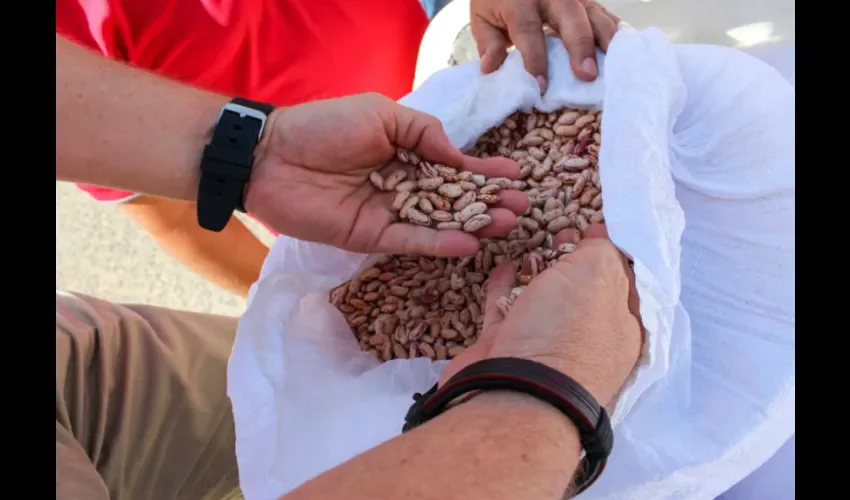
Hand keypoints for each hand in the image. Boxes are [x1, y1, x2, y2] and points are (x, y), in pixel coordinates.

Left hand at [244, 93, 528, 256]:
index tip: (516, 176)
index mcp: (406, 153)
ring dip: (472, 226)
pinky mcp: (371, 237)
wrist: (272, 155)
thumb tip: (460, 156)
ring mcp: (389, 213)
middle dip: (488, 203)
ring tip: (505, 226)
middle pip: (452, 199)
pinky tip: (467, 244)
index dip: (484, 173)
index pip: (453, 167)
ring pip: (438, 223)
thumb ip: (424, 133)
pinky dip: (437, 244)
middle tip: (521, 210)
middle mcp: (403, 186)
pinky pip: (410, 242)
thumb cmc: (325, 126)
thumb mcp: (383, 114)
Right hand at [441, 225, 642, 407]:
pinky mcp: (505, 348)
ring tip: (534, 240)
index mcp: (623, 327)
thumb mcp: (596, 275)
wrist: (512, 391)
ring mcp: (544, 346)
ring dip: (540, 270)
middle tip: (563, 227)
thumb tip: (598, 239)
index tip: (596, 223)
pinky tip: (505, 263)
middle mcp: (587, 339)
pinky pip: (506, 308)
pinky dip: (505, 285)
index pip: (625, 280)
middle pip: (582, 289)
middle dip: (575, 257)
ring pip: (544, 299)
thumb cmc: (565, 332)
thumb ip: (601, 251)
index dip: (612, 249)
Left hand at [470, 0, 621, 88]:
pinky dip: (615, 31)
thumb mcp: (483, 18)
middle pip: (570, 17)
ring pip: (593, 13)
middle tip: (586, 75)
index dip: (535, 59)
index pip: (528, 30)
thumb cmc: (497, 2)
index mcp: (520, 0)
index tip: (540, 86)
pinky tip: (624, 50)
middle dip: (580, 46)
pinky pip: (604, 13)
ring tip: (615, 65)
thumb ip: (489, 43)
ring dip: (605, 40)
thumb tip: (491, 68)